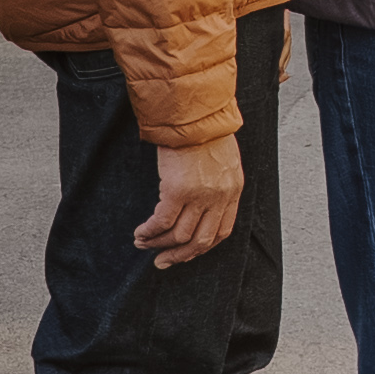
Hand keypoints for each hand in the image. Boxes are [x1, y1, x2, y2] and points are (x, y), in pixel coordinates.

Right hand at [136, 131, 245, 263]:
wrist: (193, 111)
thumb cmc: (204, 128)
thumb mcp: (222, 158)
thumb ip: (216, 182)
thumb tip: (200, 202)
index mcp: (233, 190)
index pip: (222, 231)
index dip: (203, 246)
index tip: (187, 252)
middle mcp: (219, 197)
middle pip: (201, 240)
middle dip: (180, 255)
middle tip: (163, 262)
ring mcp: (199, 196)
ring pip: (179, 235)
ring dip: (159, 244)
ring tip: (144, 244)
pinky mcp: (177, 190)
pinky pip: (161, 222)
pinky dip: (150, 232)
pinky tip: (141, 233)